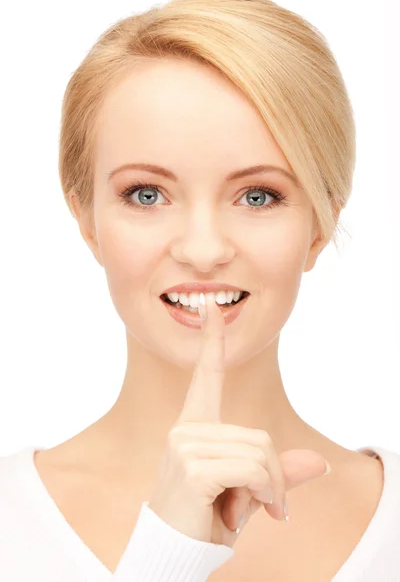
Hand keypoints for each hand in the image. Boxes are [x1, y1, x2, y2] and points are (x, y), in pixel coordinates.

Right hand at [148, 294, 328, 547]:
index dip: (213, 342)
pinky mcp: (191, 466)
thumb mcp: (248, 492)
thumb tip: (320, 464)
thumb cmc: (205, 519)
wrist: (172, 554)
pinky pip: (251, 469)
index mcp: (195, 427)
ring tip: (250, 511)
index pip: (206, 377)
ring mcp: (185, 445)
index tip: (213, 309)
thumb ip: (278, 473)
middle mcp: (186, 429)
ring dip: (269, 489)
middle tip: (267, 506)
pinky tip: (238, 514)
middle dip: (274, 476)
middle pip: (260, 435)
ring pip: (260, 452)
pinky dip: (262, 493)